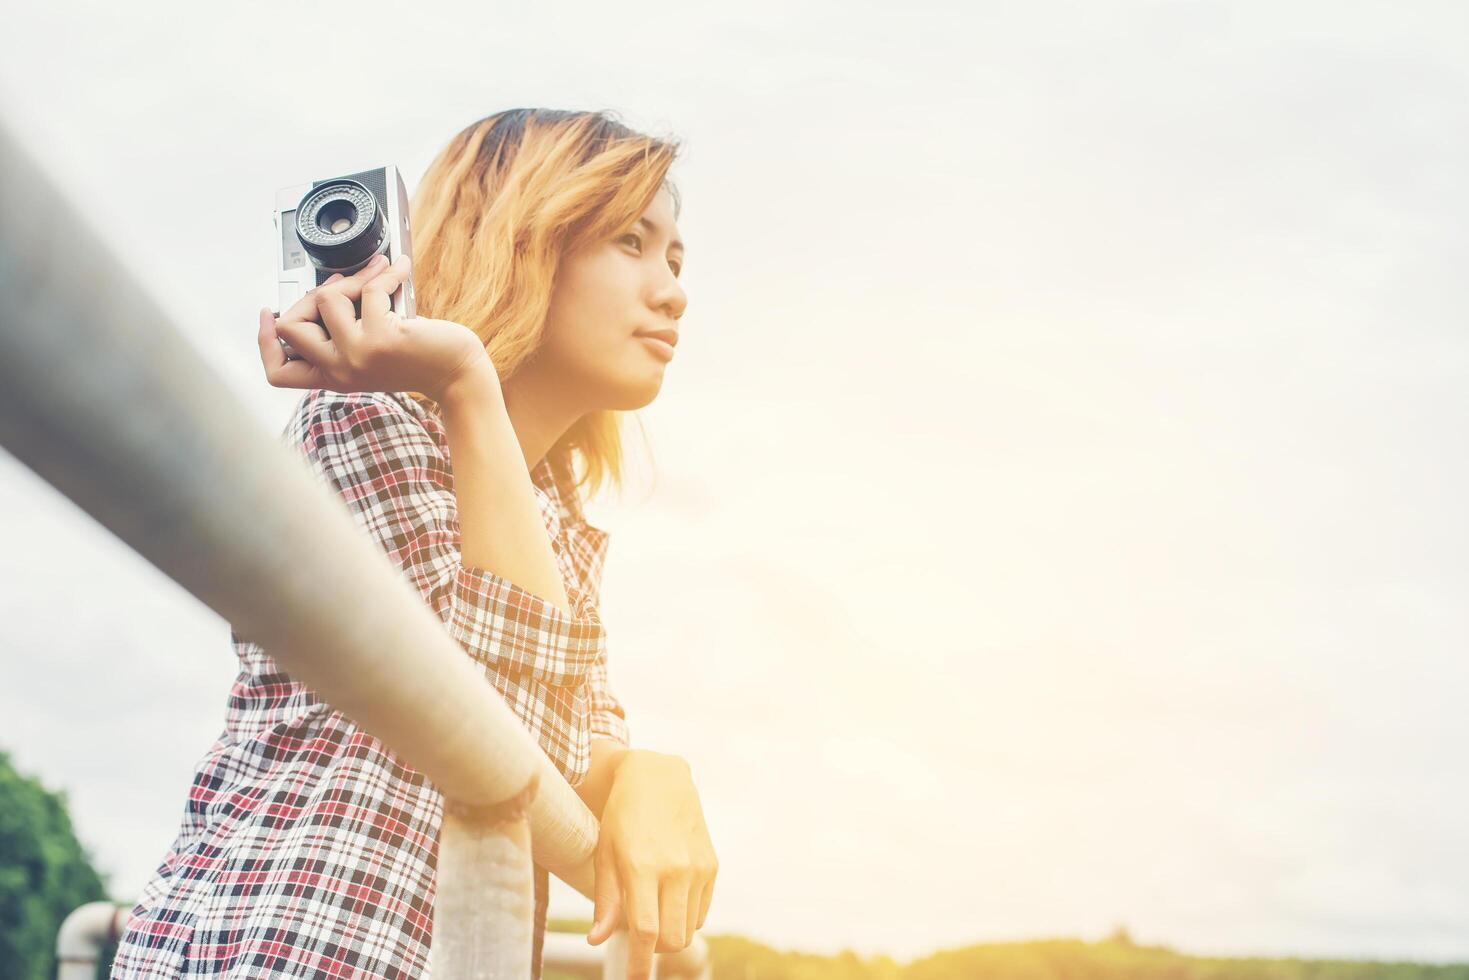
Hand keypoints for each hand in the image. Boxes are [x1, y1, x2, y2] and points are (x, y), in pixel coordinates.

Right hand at [257, 254, 494, 403]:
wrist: (457, 374)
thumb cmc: (420, 359)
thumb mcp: (370, 351)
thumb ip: (344, 330)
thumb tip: (329, 285)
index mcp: (332, 376)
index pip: (278, 372)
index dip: (264, 342)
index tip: (269, 313)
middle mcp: (339, 370)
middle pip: (289, 326)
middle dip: (309, 296)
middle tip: (341, 286)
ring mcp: (358, 354)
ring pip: (325, 298)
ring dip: (354, 277)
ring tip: (378, 274)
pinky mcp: (381, 337)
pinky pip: (368, 288)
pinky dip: (385, 272)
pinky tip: (399, 269)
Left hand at [587, 751, 717, 979]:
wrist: (659, 777)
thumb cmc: (622, 816)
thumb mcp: (604, 853)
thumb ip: (604, 900)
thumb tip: (597, 940)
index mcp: (642, 866)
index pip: (645, 931)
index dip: (640, 963)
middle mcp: (675, 869)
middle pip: (672, 938)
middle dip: (654, 951)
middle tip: (639, 942)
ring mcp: (698, 867)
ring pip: (688, 929)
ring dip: (670, 934)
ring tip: (651, 910)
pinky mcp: (712, 865)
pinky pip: (701, 912)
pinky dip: (684, 917)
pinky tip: (668, 896)